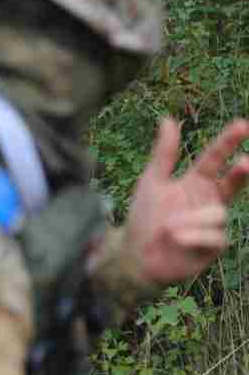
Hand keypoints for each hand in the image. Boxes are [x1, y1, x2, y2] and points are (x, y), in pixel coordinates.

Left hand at [124, 117, 248, 284]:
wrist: (137, 254)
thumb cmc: (145, 216)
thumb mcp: (152, 182)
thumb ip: (163, 154)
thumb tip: (167, 119)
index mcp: (197, 182)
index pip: (214, 158)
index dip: (227, 142)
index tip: (242, 124)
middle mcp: (210, 200)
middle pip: (233, 182)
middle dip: (240, 172)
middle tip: (245, 162)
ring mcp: (215, 223)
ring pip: (218, 213)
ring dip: (191, 220)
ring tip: (168, 228)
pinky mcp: (215, 245)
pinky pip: (216, 236)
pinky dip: (194, 236)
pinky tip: (177, 239)